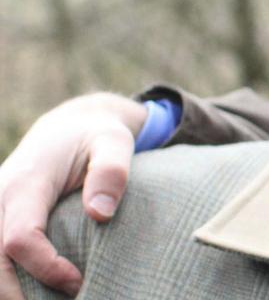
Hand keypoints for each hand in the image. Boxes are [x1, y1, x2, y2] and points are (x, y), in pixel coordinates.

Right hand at [0, 93, 146, 297]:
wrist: (66, 129)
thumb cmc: (95, 138)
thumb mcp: (114, 142)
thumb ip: (111, 172)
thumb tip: (100, 214)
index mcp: (25, 184)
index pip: (21, 238)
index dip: (46, 268)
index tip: (79, 283)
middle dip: (22, 294)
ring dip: (11, 292)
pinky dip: (8, 281)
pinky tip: (37, 292)